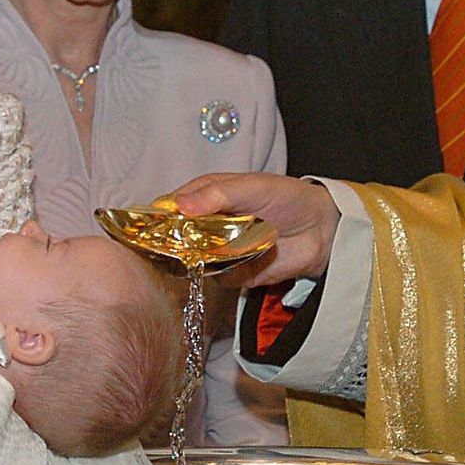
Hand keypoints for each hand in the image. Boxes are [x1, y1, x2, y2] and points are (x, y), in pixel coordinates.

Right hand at [169, 172, 340, 286]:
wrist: (320, 229)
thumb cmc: (286, 197)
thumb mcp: (252, 187)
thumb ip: (217, 194)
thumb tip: (181, 205)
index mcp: (207, 196)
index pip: (173, 206)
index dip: (158, 215)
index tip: (144, 224)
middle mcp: (208, 224)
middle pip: (176, 237)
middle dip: (169, 242)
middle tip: (165, 243)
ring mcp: (219, 250)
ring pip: (191, 259)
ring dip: (192, 259)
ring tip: (195, 252)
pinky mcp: (233, 272)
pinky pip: (216, 277)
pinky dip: (219, 273)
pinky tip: (226, 263)